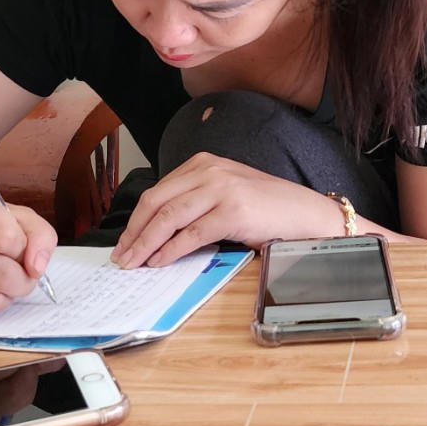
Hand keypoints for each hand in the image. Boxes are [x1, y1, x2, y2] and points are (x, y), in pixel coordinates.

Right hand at [0, 190, 56, 323]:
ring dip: (6, 297)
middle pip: (2, 275)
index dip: (23, 249)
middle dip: (23, 281)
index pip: (6, 238)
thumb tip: (36, 268)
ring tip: (2, 283)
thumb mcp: (19, 218)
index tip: (20, 248)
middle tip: (21, 275)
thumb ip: (39, 236)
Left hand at [111, 153, 345, 268]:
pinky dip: (171, 249)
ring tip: (134, 262)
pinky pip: (192, 233)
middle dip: (134, 232)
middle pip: (157, 202)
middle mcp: (209, 171)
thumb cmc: (265, 207)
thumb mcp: (224, 192)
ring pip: (169, 217)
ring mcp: (221, 189)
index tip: (124, 241)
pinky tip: (160, 261)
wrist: (305, 212)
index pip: (157, 191)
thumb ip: (194, 200)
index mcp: (203, 163)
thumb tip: (157, 230)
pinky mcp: (233, 211)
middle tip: (121, 256)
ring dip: (146, 243)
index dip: (136, 219)